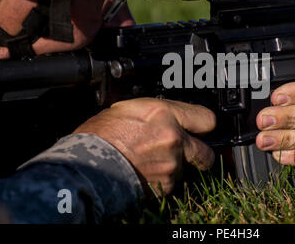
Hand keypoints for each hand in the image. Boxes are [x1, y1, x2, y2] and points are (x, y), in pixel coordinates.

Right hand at [73, 98, 215, 195]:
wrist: (87, 166)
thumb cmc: (101, 136)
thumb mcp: (129, 108)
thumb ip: (157, 112)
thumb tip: (169, 115)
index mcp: (165, 114)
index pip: (206, 118)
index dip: (204, 125)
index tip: (201, 128)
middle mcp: (174, 138)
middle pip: (207, 152)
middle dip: (200, 154)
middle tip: (189, 152)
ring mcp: (171, 164)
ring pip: (186, 170)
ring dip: (175, 167)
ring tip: (151, 162)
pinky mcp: (164, 186)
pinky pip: (171, 184)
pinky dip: (162, 181)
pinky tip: (145, 173)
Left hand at [255, 71, 294, 166]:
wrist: (262, 124)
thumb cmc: (265, 101)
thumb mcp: (263, 88)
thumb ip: (264, 86)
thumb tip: (252, 86)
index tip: (276, 98)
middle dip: (289, 118)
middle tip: (263, 121)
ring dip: (289, 139)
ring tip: (264, 140)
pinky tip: (279, 153)